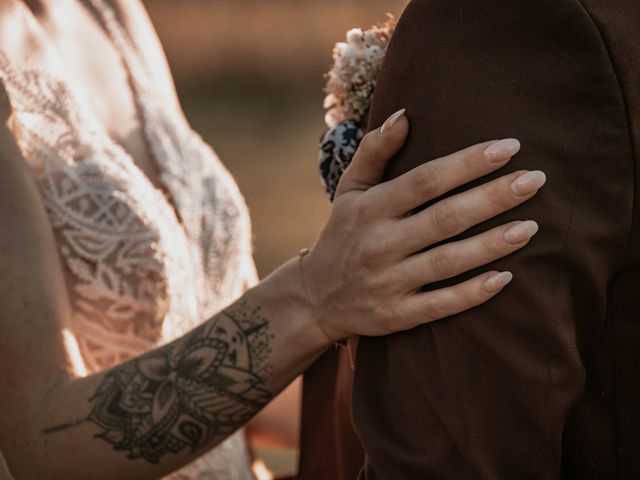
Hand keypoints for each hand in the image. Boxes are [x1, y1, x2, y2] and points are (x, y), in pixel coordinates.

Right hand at [303, 109, 545, 340]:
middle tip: (536, 179)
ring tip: (532, 227)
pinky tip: (505, 277)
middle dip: (493, 198)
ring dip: (492, 244)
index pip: (426, 180)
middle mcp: (379, 244)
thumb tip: (405, 115)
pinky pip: (440, 305)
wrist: (315, 296)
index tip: (509, 148)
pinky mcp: (396, 315)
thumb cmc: (342, 234)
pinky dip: (472, 293)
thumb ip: (374, 151)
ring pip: (448, 261)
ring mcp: (387, 282)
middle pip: (445, 218)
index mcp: (370, 208)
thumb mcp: (349, 190)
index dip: (468, 163)